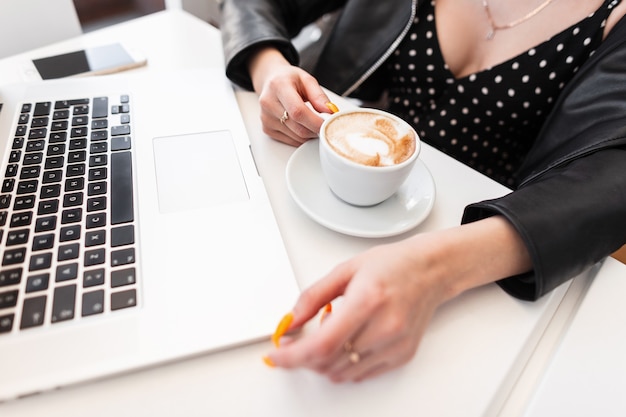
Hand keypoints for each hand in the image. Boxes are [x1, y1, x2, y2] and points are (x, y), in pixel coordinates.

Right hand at [248, 47, 333, 145]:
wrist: (270, 80)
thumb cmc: (288, 79)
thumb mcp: (306, 80)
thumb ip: (319, 96)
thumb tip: (330, 112)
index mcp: (279, 86)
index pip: (298, 111)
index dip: (315, 122)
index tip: (327, 123)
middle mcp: (269, 103)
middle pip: (298, 127)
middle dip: (315, 129)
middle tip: (323, 122)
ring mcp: (266, 118)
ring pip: (296, 137)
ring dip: (309, 134)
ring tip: (311, 120)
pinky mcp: (267, 129)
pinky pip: (291, 141)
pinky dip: (301, 137)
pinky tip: (301, 125)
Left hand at [266, 236, 450, 382]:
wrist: (431, 271)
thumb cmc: (392, 265)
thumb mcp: (345, 270)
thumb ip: (313, 296)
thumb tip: (291, 320)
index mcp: (368, 301)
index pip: (322, 344)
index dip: (293, 356)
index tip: (276, 355)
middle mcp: (385, 327)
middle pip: (329, 362)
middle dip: (303, 357)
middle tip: (295, 342)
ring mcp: (395, 345)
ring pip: (342, 373)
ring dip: (323, 361)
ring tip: (327, 334)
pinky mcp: (402, 355)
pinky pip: (361, 374)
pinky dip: (344, 364)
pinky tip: (346, 343)